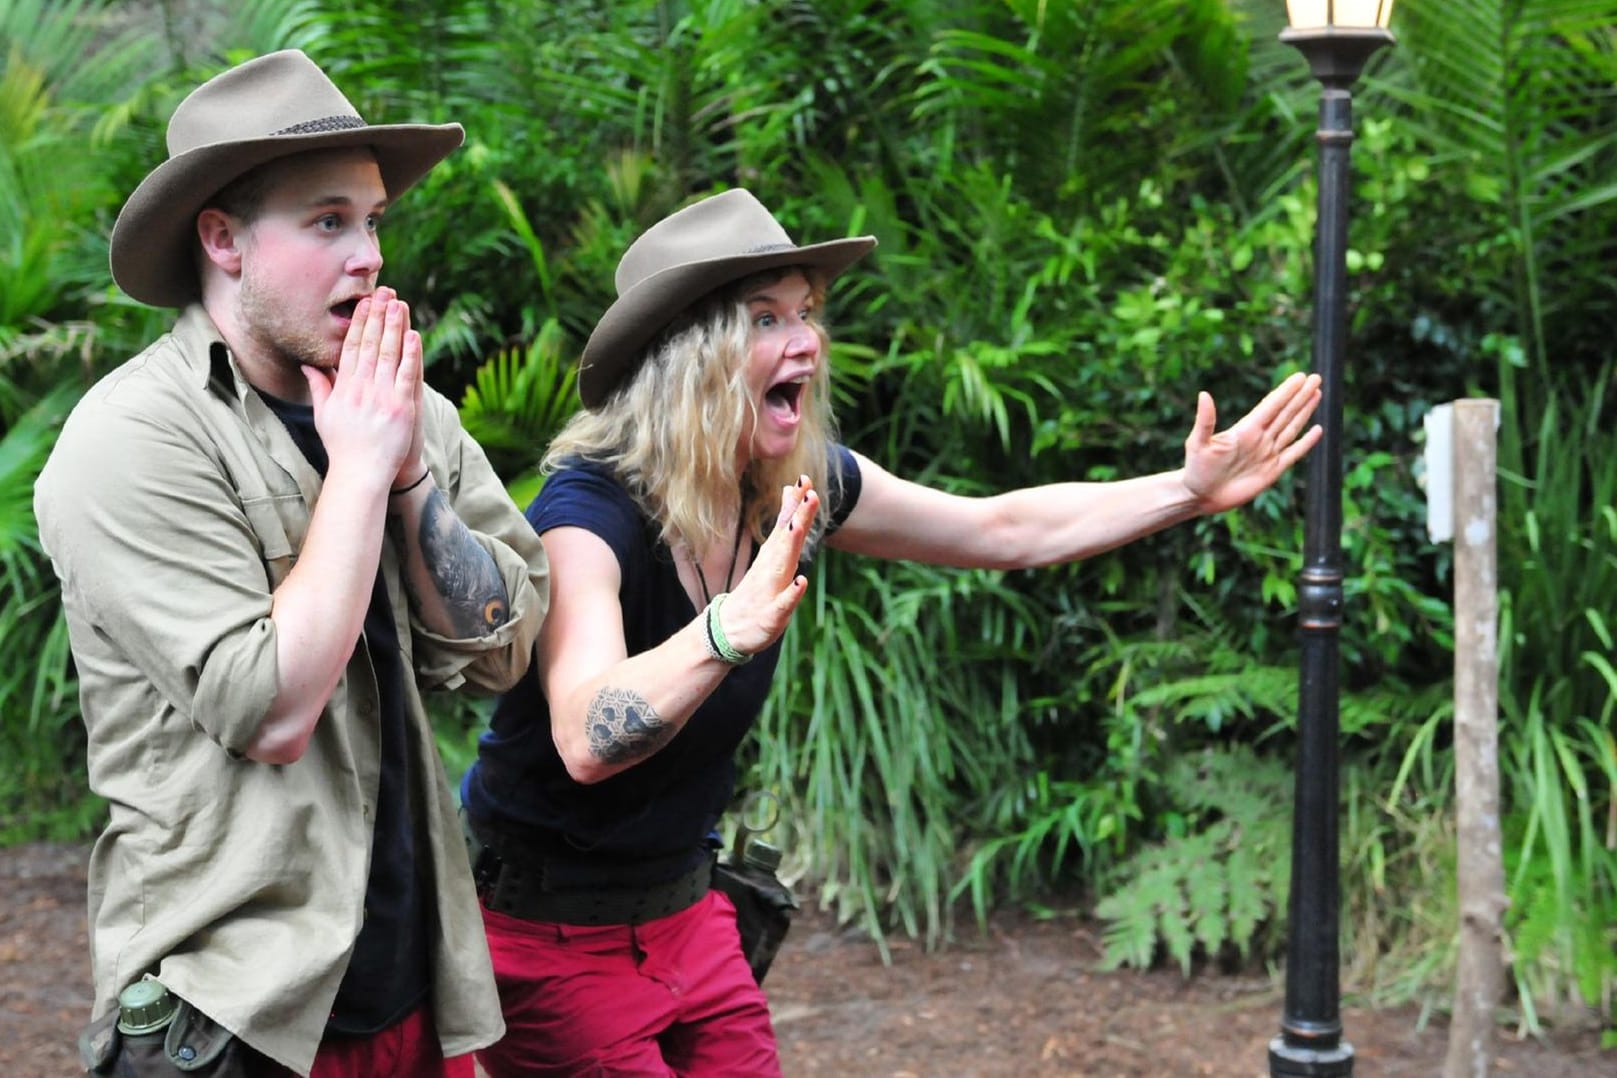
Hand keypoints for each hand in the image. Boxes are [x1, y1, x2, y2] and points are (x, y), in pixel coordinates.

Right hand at [302, 287, 423, 487]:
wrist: (361, 473)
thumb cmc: (342, 446)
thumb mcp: (324, 415)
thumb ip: (319, 387)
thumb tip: (307, 365)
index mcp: (343, 388)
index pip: (350, 347)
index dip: (358, 323)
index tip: (363, 303)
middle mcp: (361, 389)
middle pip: (370, 344)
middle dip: (377, 316)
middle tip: (383, 292)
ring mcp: (382, 397)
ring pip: (389, 354)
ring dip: (394, 326)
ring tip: (399, 304)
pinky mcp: (401, 407)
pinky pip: (407, 375)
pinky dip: (411, 354)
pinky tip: (414, 334)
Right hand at [715, 478, 819, 655]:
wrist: (727, 631)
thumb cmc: (756, 593)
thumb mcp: (772, 557)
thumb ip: (784, 525)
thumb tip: (791, 491)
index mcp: (773, 557)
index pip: (786, 526)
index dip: (796, 504)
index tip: (805, 480)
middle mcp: (770, 570)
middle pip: (786, 541)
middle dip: (798, 517)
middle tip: (809, 493)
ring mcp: (769, 592)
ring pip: (781, 567)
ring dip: (789, 547)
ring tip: (797, 526)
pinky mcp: (770, 616)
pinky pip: (782, 604)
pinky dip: (791, 593)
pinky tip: (801, 582)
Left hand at [1181, 372, 1322, 513]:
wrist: (1200, 496)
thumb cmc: (1196, 468)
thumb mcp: (1198, 443)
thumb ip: (1205, 420)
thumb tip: (1204, 394)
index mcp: (1245, 429)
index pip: (1271, 406)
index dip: (1286, 391)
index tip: (1300, 376)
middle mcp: (1259, 438)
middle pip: (1285, 412)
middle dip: (1301, 396)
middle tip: (1316, 378)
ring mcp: (1267, 453)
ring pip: (1291, 428)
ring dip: (1305, 411)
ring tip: (1317, 394)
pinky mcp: (1272, 471)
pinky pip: (1294, 453)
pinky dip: (1306, 442)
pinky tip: (1317, 430)